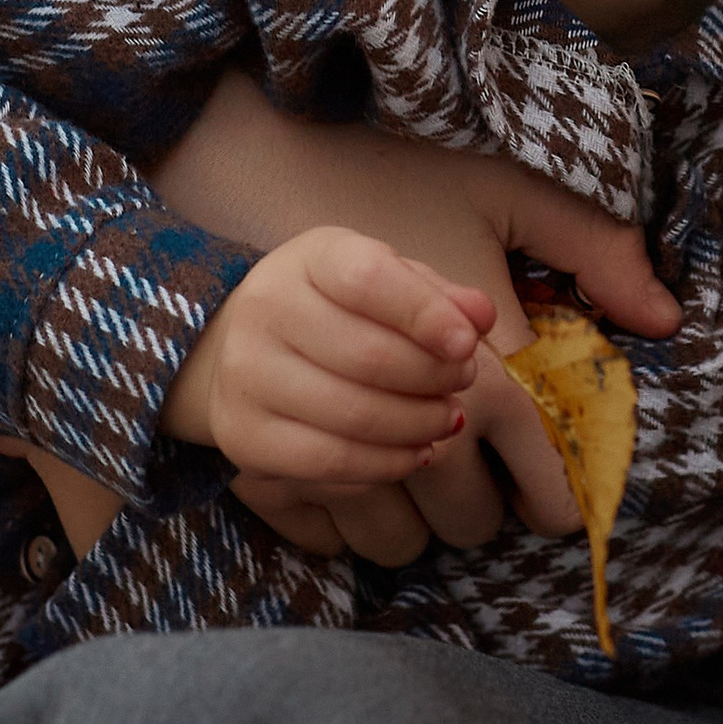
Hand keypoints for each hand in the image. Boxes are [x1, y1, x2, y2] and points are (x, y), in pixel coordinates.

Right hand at [164, 225, 496, 496]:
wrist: (241, 344)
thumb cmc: (335, 307)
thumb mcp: (384, 279)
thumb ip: (435, 294)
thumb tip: (481, 315)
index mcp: (309, 259)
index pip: (368, 279)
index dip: (426, 314)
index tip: (468, 343)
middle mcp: (266, 310)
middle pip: (368, 357)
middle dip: (433, 378)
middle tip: (461, 382)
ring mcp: (246, 375)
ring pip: (353, 416)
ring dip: (418, 425)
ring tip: (446, 420)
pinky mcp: (242, 435)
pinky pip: (329, 463)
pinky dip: (386, 465)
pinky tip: (415, 453)